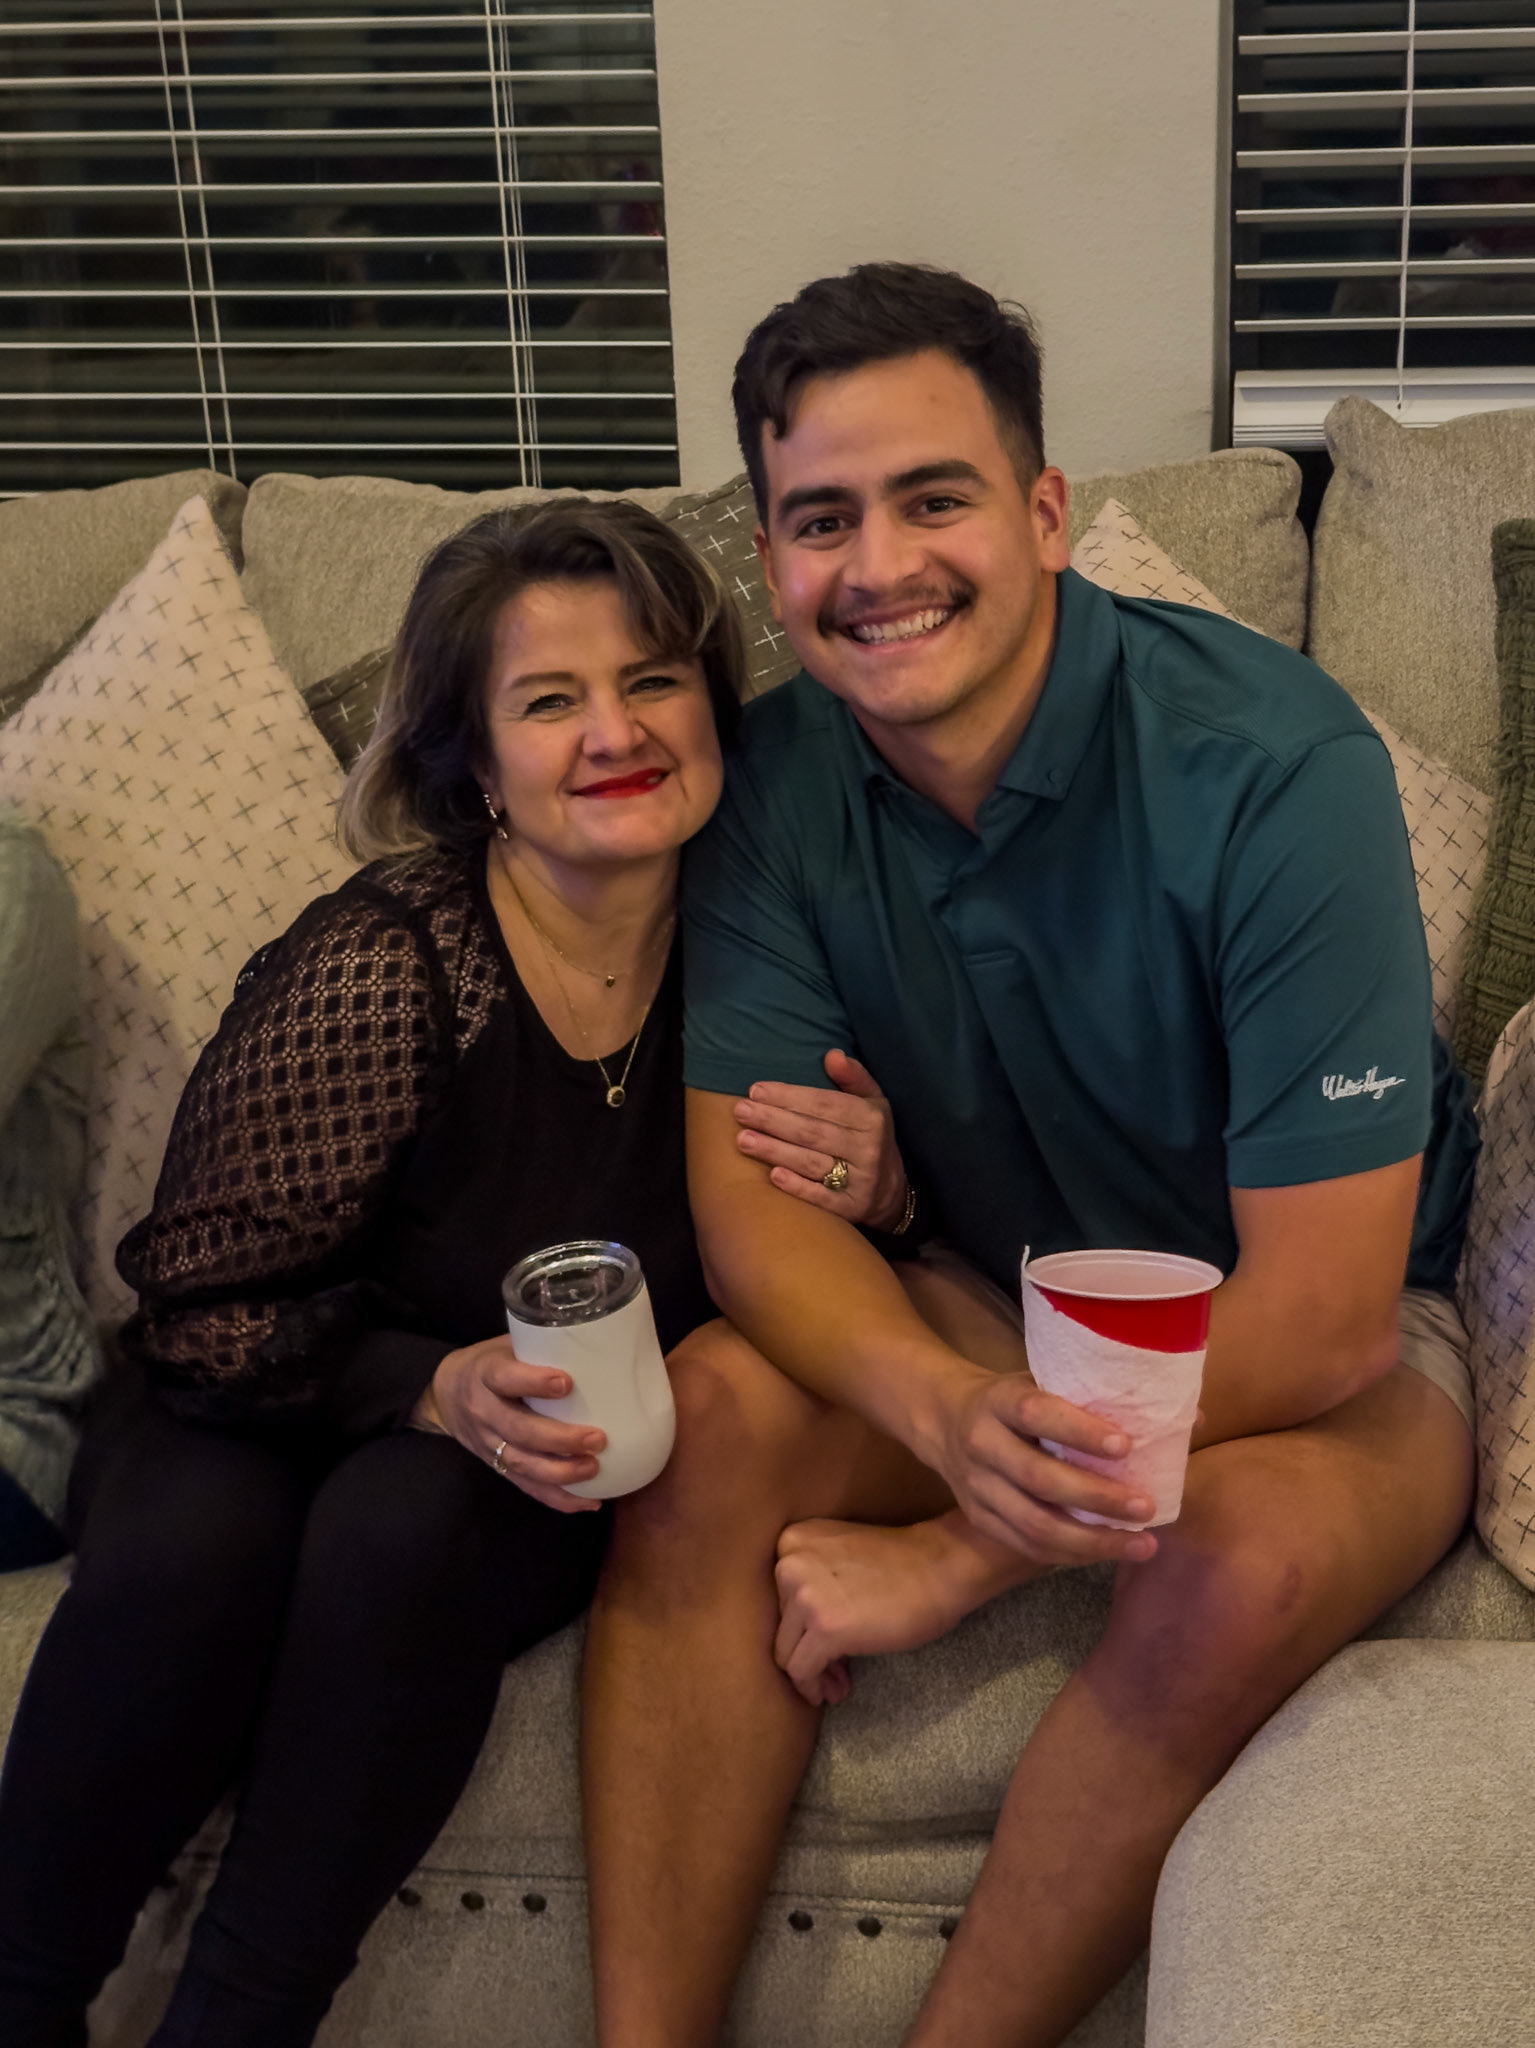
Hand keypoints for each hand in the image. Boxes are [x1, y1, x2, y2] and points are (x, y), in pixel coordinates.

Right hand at [413, 1335, 604, 1513]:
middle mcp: (484, 1411)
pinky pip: (526, 1487)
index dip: (533, 1382)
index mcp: (485, 1374)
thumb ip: (542, 1347)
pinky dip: (557, 1499)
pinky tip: (589, 1501)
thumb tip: (601, 1343)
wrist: (445, 1395)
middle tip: (597, 1439)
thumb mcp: (506, 1346)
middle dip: (558, 1439)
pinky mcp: (496, 1466)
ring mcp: (488, 1444)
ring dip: (560, 1473)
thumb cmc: (490, 1363)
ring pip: (521, 1464)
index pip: (505, 1378)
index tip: (566, 1383)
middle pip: (518, 1430)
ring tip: (594, 1469)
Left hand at [733, 1048, 908, 1229]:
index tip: (756, 1090)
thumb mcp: (871, 1102)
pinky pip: (821, 1197)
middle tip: (740, 1111)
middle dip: (773, 1120)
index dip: (789, 1096)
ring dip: (774, 1151)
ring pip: (812, 1163)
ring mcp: (861, 1181)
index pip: (825, 1104)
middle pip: (813, 1132)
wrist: (890, 1191)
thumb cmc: (869, 1136)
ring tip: (743, 1140)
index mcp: (871, 1118)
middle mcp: (868, 1149)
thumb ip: (852, 1077)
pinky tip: (771, 1175)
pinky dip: (797, 1187)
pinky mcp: (851, 1209)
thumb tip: (832, 1055)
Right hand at [933, 1370, 1160, 1567]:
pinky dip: (1071, 1555)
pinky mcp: (980, 1519)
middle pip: (1039, 1479)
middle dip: (1097, 1497)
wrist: (943, 1419)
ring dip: (1092, 1541)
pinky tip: (1108, 1554)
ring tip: (1142, 1544)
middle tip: (1147, 1506)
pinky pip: (1028, 1546)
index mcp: (999, 1401)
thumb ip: (1104, 1398)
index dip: (1080, 1430)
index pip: (1037, 1414)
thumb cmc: (1015, 1399)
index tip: (1126, 1444)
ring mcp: (977, 1488)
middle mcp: (982, 1444)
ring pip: (1034, 1524)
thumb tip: (1194, 1417)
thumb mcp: (1044, 1382)